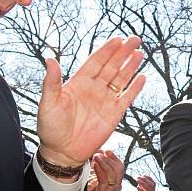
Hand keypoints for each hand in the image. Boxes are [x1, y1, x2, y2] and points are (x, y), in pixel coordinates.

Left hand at [37, 36, 144, 174]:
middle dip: (123, 52)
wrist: (63, 151)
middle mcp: (94, 88)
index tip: (117, 39)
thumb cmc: (51, 127)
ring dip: (131, 66)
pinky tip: (142, 77)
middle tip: (135, 39)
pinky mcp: (114, 114)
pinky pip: (127, 97)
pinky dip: (135, 88)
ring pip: (121, 79)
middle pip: (112, 66)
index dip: (107, 50)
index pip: (96, 61)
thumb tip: (50, 59)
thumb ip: (52, 81)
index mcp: (78, 83)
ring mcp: (105, 100)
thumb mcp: (48, 102)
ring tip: (140, 53)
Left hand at [81, 150, 124, 190]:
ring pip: (112, 173)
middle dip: (108, 159)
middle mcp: (118, 185)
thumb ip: (100, 165)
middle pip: (118, 168)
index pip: (120, 166)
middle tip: (99, 153)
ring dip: (104, 163)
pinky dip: (99, 170)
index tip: (107, 151)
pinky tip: (95, 164)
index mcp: (118, 180)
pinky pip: (103, 179)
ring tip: (96, 157)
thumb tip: (99, 151)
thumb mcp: (98, 176)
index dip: (114, 158)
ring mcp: (113, 189)